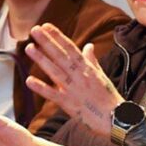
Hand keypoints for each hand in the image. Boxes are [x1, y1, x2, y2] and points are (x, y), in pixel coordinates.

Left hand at [25, 23, 124, 137]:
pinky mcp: (69, 104)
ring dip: (42, 59)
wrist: (116, 119)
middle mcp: (80, 76)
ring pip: (55, 71)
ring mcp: (73, 90)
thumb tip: (89, 45)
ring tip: (29, 48)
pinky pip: (53, 95)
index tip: (46, 26)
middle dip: (47, 42)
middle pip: (61, 56)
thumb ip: (92, 60)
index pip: (70, 48)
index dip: (58, 36)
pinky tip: (29, 80)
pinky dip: (41, 88)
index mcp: (87, 68)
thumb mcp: (101, 75)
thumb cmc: (109, 97)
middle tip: (35, 30)